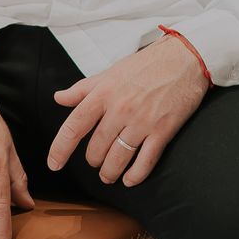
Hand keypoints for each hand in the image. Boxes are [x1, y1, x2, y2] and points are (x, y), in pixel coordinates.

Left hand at [47, 36, 209, 187]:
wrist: (184, 58)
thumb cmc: (147, 65)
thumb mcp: (110, 73)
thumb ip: (83, 89)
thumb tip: (59, 98)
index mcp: (104, 93)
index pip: (75, 126)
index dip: (60, 148)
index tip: (54, 164)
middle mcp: (120, 108)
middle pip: (97, 147)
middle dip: (93, 161)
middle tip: (95, 163)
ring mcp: (142, 121)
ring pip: (118, 157)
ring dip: (110, 172)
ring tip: (108, 176)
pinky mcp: (162, 130)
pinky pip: (145, 160)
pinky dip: (135, 175)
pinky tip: (130, 180)